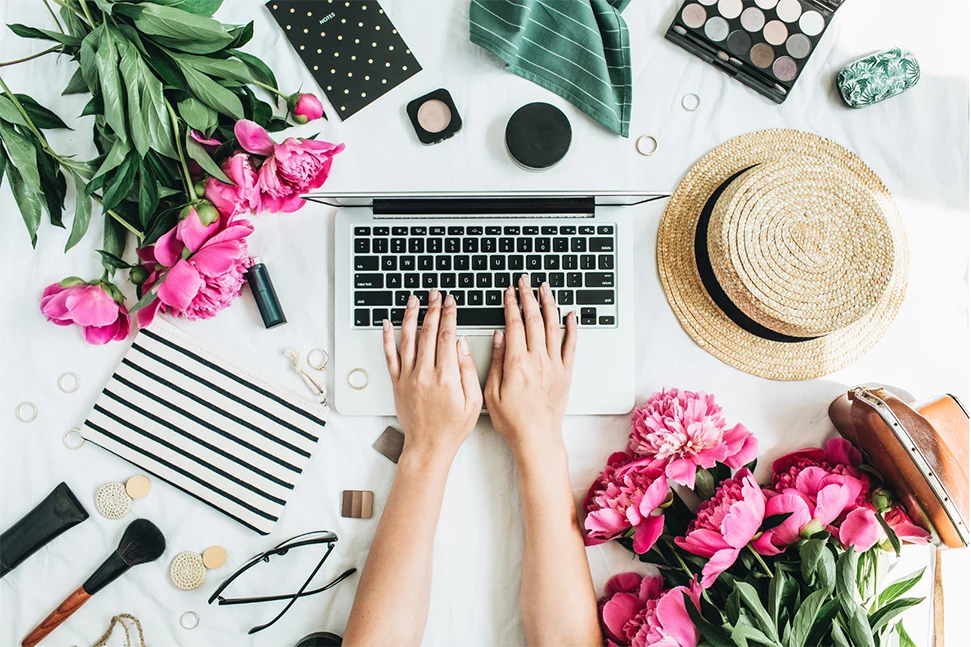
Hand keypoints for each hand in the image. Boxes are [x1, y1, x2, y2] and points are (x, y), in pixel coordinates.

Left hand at [383, 289, 481, 460]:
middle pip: (427, 333)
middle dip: (432, 309)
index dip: (449, 315)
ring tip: (414, 300)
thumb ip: (467, 370)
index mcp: (446, 377)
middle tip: (435, 295)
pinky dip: (387, 338)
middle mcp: (424, 374)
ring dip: (410, 316)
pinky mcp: (397, 383)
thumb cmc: (453, 427)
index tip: (450, 302)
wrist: (428, 446)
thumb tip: (461, 344)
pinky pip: (390, 356)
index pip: (446, 336)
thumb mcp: (474, 401)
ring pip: (407, 339)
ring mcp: (408, 377)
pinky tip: (387, 323)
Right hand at [485, 277, 577, 460]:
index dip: (511, 304)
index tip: (508, 292)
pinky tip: (570, 314)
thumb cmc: (512, 420)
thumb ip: (496, 361)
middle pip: (533, 319)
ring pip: (553, 326)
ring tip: (545, 288)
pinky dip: (572, 327)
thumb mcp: (492, 392)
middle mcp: (538, 360)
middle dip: (528, 297)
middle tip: (524, 282)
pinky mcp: (565, 372)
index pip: (514, 324)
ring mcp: (554, 365)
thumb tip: (499, 336)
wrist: (537, 437)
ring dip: (549, 304)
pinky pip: (571, 345)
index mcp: (517, 364)